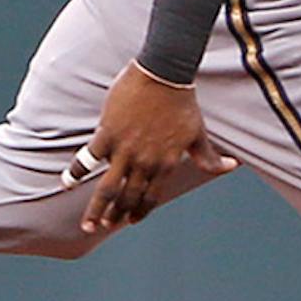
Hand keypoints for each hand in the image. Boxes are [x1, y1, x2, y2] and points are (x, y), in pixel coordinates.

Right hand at [75, 63, 238, 233]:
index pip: (151, 197)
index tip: (131, 221)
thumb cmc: (183, 102)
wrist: (165, 73)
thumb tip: (232, 166)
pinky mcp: (108, 133)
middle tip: (104, 226)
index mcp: (165, 164)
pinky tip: (67, 183)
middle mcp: (144, 162)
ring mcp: (124, 150)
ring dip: (97, 209)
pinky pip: (88, 159)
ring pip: (108, 188)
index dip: (140, 211)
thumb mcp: (199, 133)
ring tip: (89, 225)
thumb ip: (208, 157)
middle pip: (128, 198)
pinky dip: (76, 172)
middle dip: (116, 216)